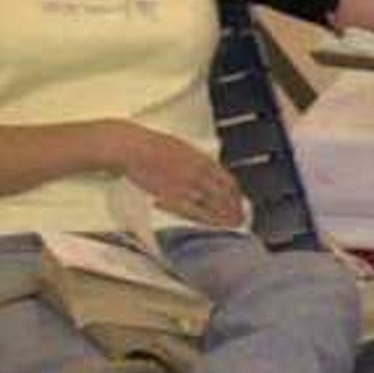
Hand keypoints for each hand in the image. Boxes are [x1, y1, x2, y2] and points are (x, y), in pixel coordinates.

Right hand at [109, 123, 245, 228]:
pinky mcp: (173, 197)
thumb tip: (210, 170)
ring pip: (213, 207)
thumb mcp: (186, 147)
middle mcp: (200, 174)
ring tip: (229, 227)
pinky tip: (207, 225)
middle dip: (235, 211)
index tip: (239, 204)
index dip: (237, 196)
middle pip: (226, 197)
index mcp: (205, 161)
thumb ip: (200, 160)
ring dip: (223, 219)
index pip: (230, 183)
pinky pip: (194, 212)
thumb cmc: (155, 145)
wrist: (134, 148)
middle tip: (239, 221)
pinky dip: (204, 220)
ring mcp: (187, 186)